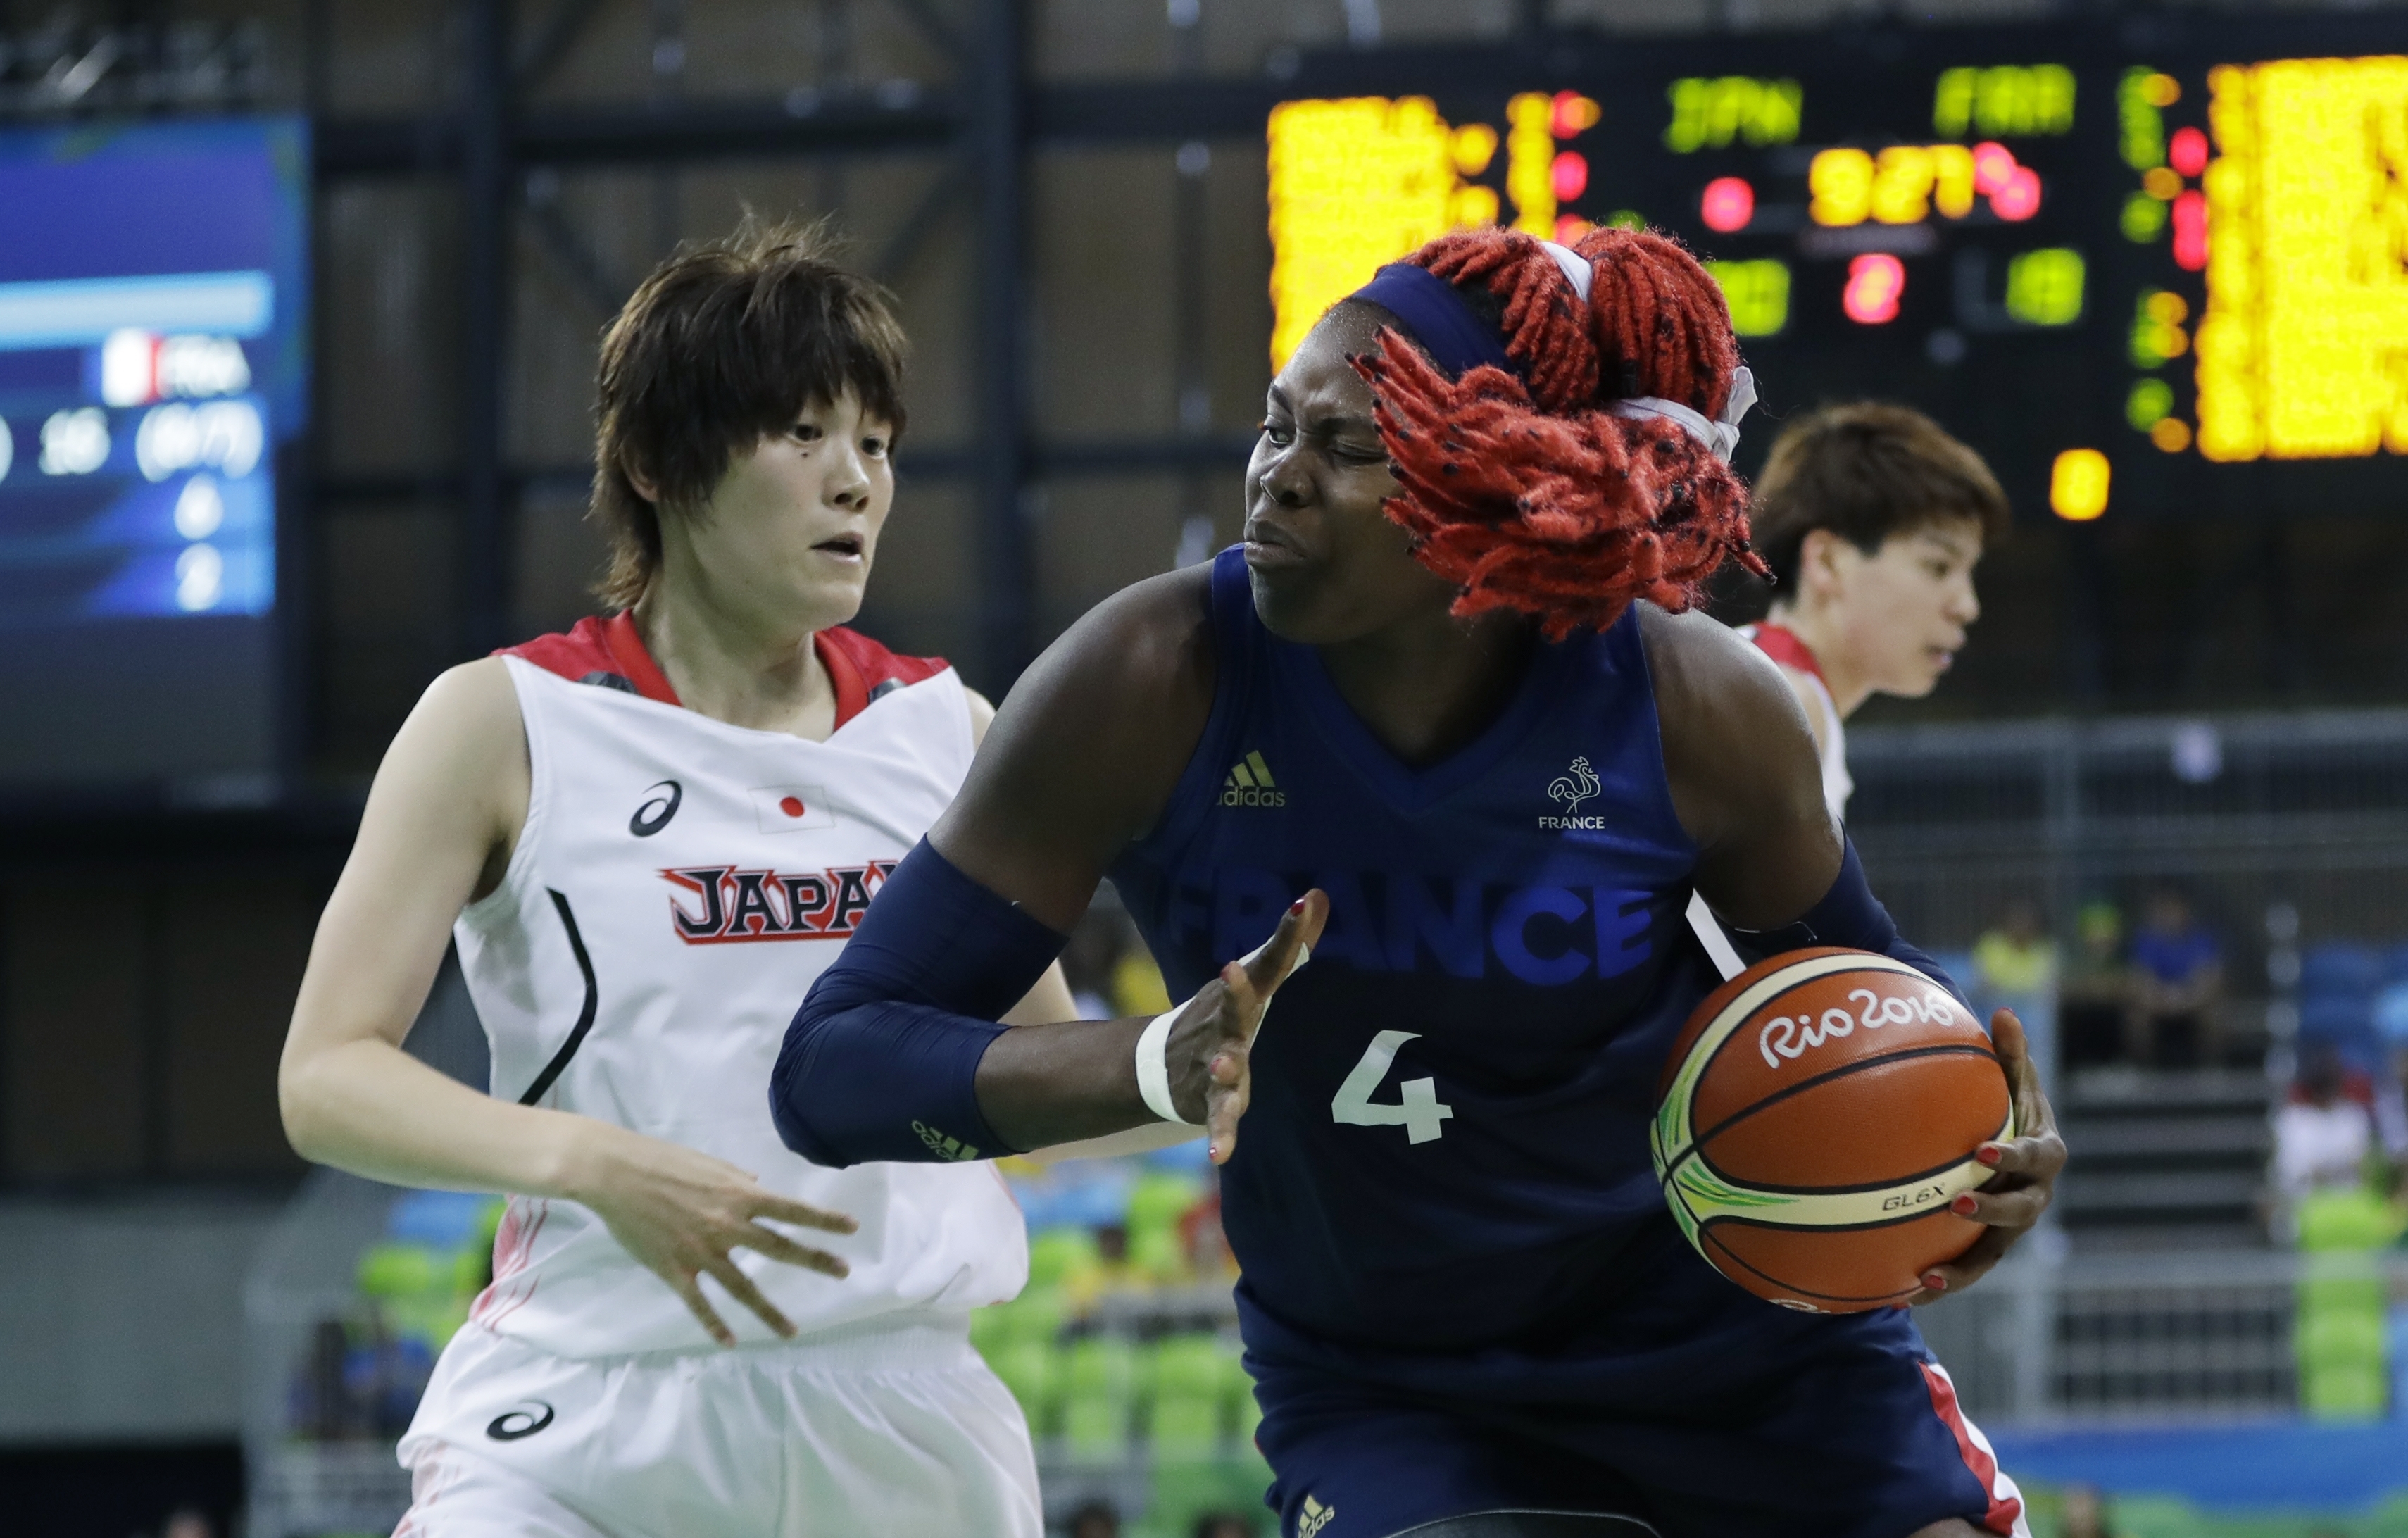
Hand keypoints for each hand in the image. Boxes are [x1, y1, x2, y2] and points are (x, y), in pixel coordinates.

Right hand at [564, 1121, 857, 1345]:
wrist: (614, 1174)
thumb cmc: (661, 1161)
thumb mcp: (708, 1164)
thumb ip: (736, 1179)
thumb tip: (757, 1186)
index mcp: (738, 1195)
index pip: (790, 1209)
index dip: (823, 1220)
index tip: (852, 1229)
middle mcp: (727, 1225)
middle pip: (779, 1248)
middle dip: (814, 1260)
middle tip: (843, 1273)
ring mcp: (701, 1250)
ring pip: (742, 1287)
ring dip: (769, 1312)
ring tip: (791, 1331)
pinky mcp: (674, 1269)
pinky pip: (698, 1302)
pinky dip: (714, 1324)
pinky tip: (730, 1342)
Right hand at [1164, 891, 1328, 1165]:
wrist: (1159, 1064)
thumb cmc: (1224, 1016)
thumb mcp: (1258, 980)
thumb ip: (1291, 943)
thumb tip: (1320, 894)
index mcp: (1243, 995)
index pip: (1268, 960)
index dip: (1285, 933)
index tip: (1300, 904)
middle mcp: (1226, 1026)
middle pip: (1233, 1008)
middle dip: (1234, 991)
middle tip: (1230, 969)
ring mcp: (1214, 1064)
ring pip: (1220, 1066)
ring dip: (1221, 1066)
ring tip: (1222, 1066)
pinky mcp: (1210, 1103)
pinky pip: (1217, 1121)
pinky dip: (1219, 1138)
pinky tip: (1220, 1156)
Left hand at [1907, 1008, 2065, 1305]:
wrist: (2016, 1151)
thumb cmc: (2012, 1107)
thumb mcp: (2013, 1080)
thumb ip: (2009, 1054)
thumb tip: (2003, 1012)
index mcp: (2046, 1154)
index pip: (2034, 1157)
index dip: (2011, 1157)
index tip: (1980, 1151)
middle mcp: (2035, 1196)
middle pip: (2018, 1211)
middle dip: (1988, 1211)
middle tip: (1952, 1204)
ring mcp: (2012, 1228)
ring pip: (1992, 1255)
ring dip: (1962, 1269)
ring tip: (1926, 1277)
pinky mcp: (1989, 1247)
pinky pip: (1966, 1268)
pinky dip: (1941, 1281)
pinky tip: (1901, 1292)